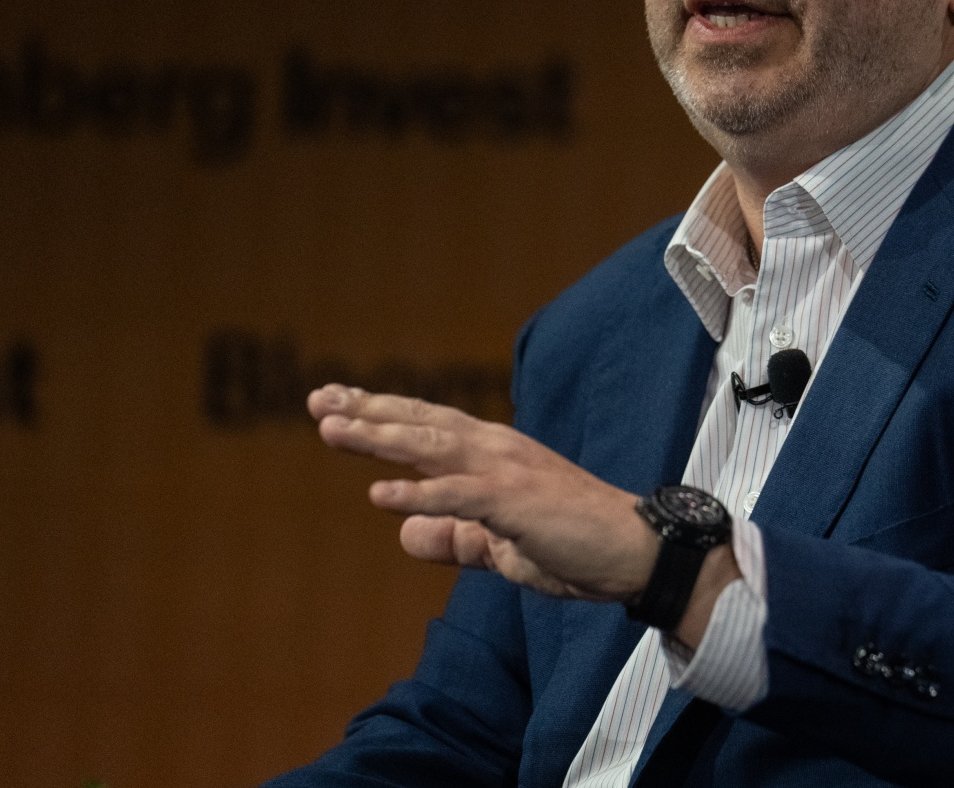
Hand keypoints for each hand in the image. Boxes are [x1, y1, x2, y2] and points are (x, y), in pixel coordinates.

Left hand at [308, 384, 691, 606]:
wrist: (634, 552)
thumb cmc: (573, 546)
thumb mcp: (500, 546)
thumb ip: (454, 537)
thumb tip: (403, 531)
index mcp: (493, 455)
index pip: (427, 426)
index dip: (381, 414)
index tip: (336, 403)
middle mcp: (496, 450)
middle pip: (421, 423)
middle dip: (368, 411)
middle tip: (319, 400)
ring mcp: (506, 472)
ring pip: (433, 446)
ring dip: (381, 437)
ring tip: (333, 430)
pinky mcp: (516, 503)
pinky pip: (459, 497)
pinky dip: (420, 494)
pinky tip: (381, 495)